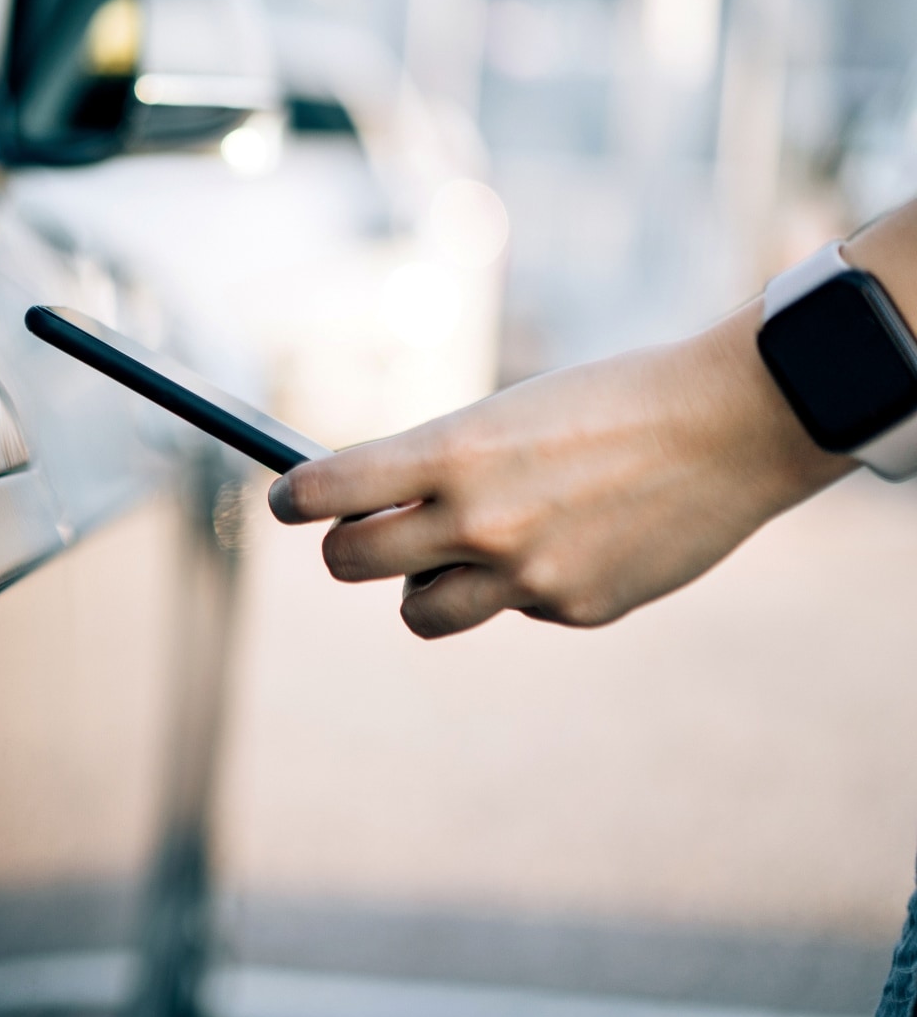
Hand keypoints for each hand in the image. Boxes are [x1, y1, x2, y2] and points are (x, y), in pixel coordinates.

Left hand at [267, 304, 853, 637]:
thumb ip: (436, 464)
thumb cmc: (609, 404)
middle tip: (363, 532)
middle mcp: (480, 519)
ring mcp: (526, 575)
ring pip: (418, 612)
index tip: (286, 502)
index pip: (327, 491)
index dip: (292, 500)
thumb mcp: (504, 416)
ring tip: (462, 550)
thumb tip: (365, 506)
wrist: (731, 424)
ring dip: (423, 585)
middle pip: (351, 563)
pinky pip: (509, 609)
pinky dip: (519, 585)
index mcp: (454, 452)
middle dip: (346, 549)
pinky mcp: (573, 608)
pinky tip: (572, 542)